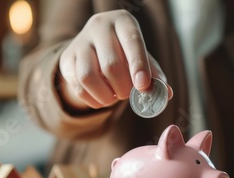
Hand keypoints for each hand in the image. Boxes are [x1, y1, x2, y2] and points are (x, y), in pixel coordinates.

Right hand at [58, 10, 172, 109]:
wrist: (95, 49)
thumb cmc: (125, 54)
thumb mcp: (143, 59)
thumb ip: (155, 75)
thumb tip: (166, 93)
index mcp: (123, 21)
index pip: (132, 42)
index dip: (138, 66)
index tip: (143, 86)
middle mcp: (99, 26)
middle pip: (111, 65)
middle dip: (123, 87)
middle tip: (128, 94)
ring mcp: (80, 42)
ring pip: (88, 77)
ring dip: (106, 96)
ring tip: (114, 97)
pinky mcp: (67, 59)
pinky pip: (77, 87)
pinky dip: (93, 100)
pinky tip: (102, 98)